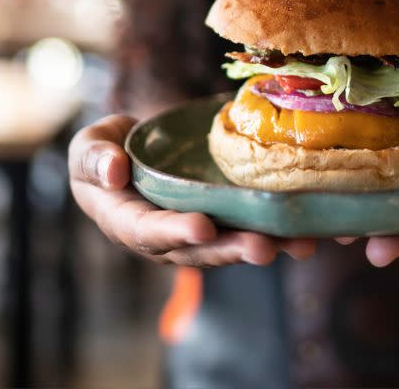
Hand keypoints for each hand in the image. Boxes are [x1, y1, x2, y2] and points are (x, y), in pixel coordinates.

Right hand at [69, 115, 315, 267]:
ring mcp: (196, 234)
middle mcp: (165, 238)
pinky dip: (277, 233)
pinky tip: (310, 231)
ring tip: (299, 245)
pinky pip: (247, 231)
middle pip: (199, 250)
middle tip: (263, 248)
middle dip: (232, 249)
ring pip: (231, 246)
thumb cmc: (105, 152)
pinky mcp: (222, 224)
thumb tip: (114, 171)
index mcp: (127, 222)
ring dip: (265, 246)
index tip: (202, 226)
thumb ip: (95, 159)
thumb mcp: (88, 148)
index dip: (175, 231)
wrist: (131, 154)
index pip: (149, 231)